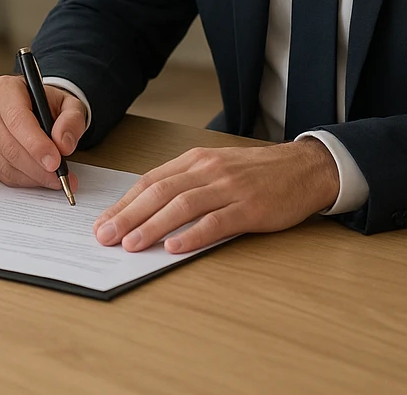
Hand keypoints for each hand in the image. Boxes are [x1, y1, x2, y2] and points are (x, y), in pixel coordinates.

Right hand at [0, 74, 87, 192]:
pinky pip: (2, 173)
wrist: (38, 108)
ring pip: (5, 163)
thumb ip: (72, 120)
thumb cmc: (50, 104)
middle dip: (37, 166)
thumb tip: (64, 144)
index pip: (16, 118)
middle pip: (8, 144)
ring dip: (33, 176)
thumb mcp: (70, 104)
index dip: (35, 143)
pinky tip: (40, 177)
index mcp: (6, 89)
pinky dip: (24, 180)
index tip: (55, 161)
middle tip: (60, 176)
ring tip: (55, 178)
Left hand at [93, 140, 339, 253]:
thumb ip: (186, 184)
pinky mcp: (250, 208)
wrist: (304, 167)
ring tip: (131, 244)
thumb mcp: (215, 168)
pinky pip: (216, 222)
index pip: (150, 181)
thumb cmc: (256, 172)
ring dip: (152, 226)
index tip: (103, 221)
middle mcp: (208, 170)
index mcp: (195, 160)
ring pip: (182, 206)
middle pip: (159, 192)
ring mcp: (229, 188)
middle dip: (127, 215)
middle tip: (105, 236)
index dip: (124, 203)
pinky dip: (192, 235)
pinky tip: (174, 247)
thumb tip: (148, 210)